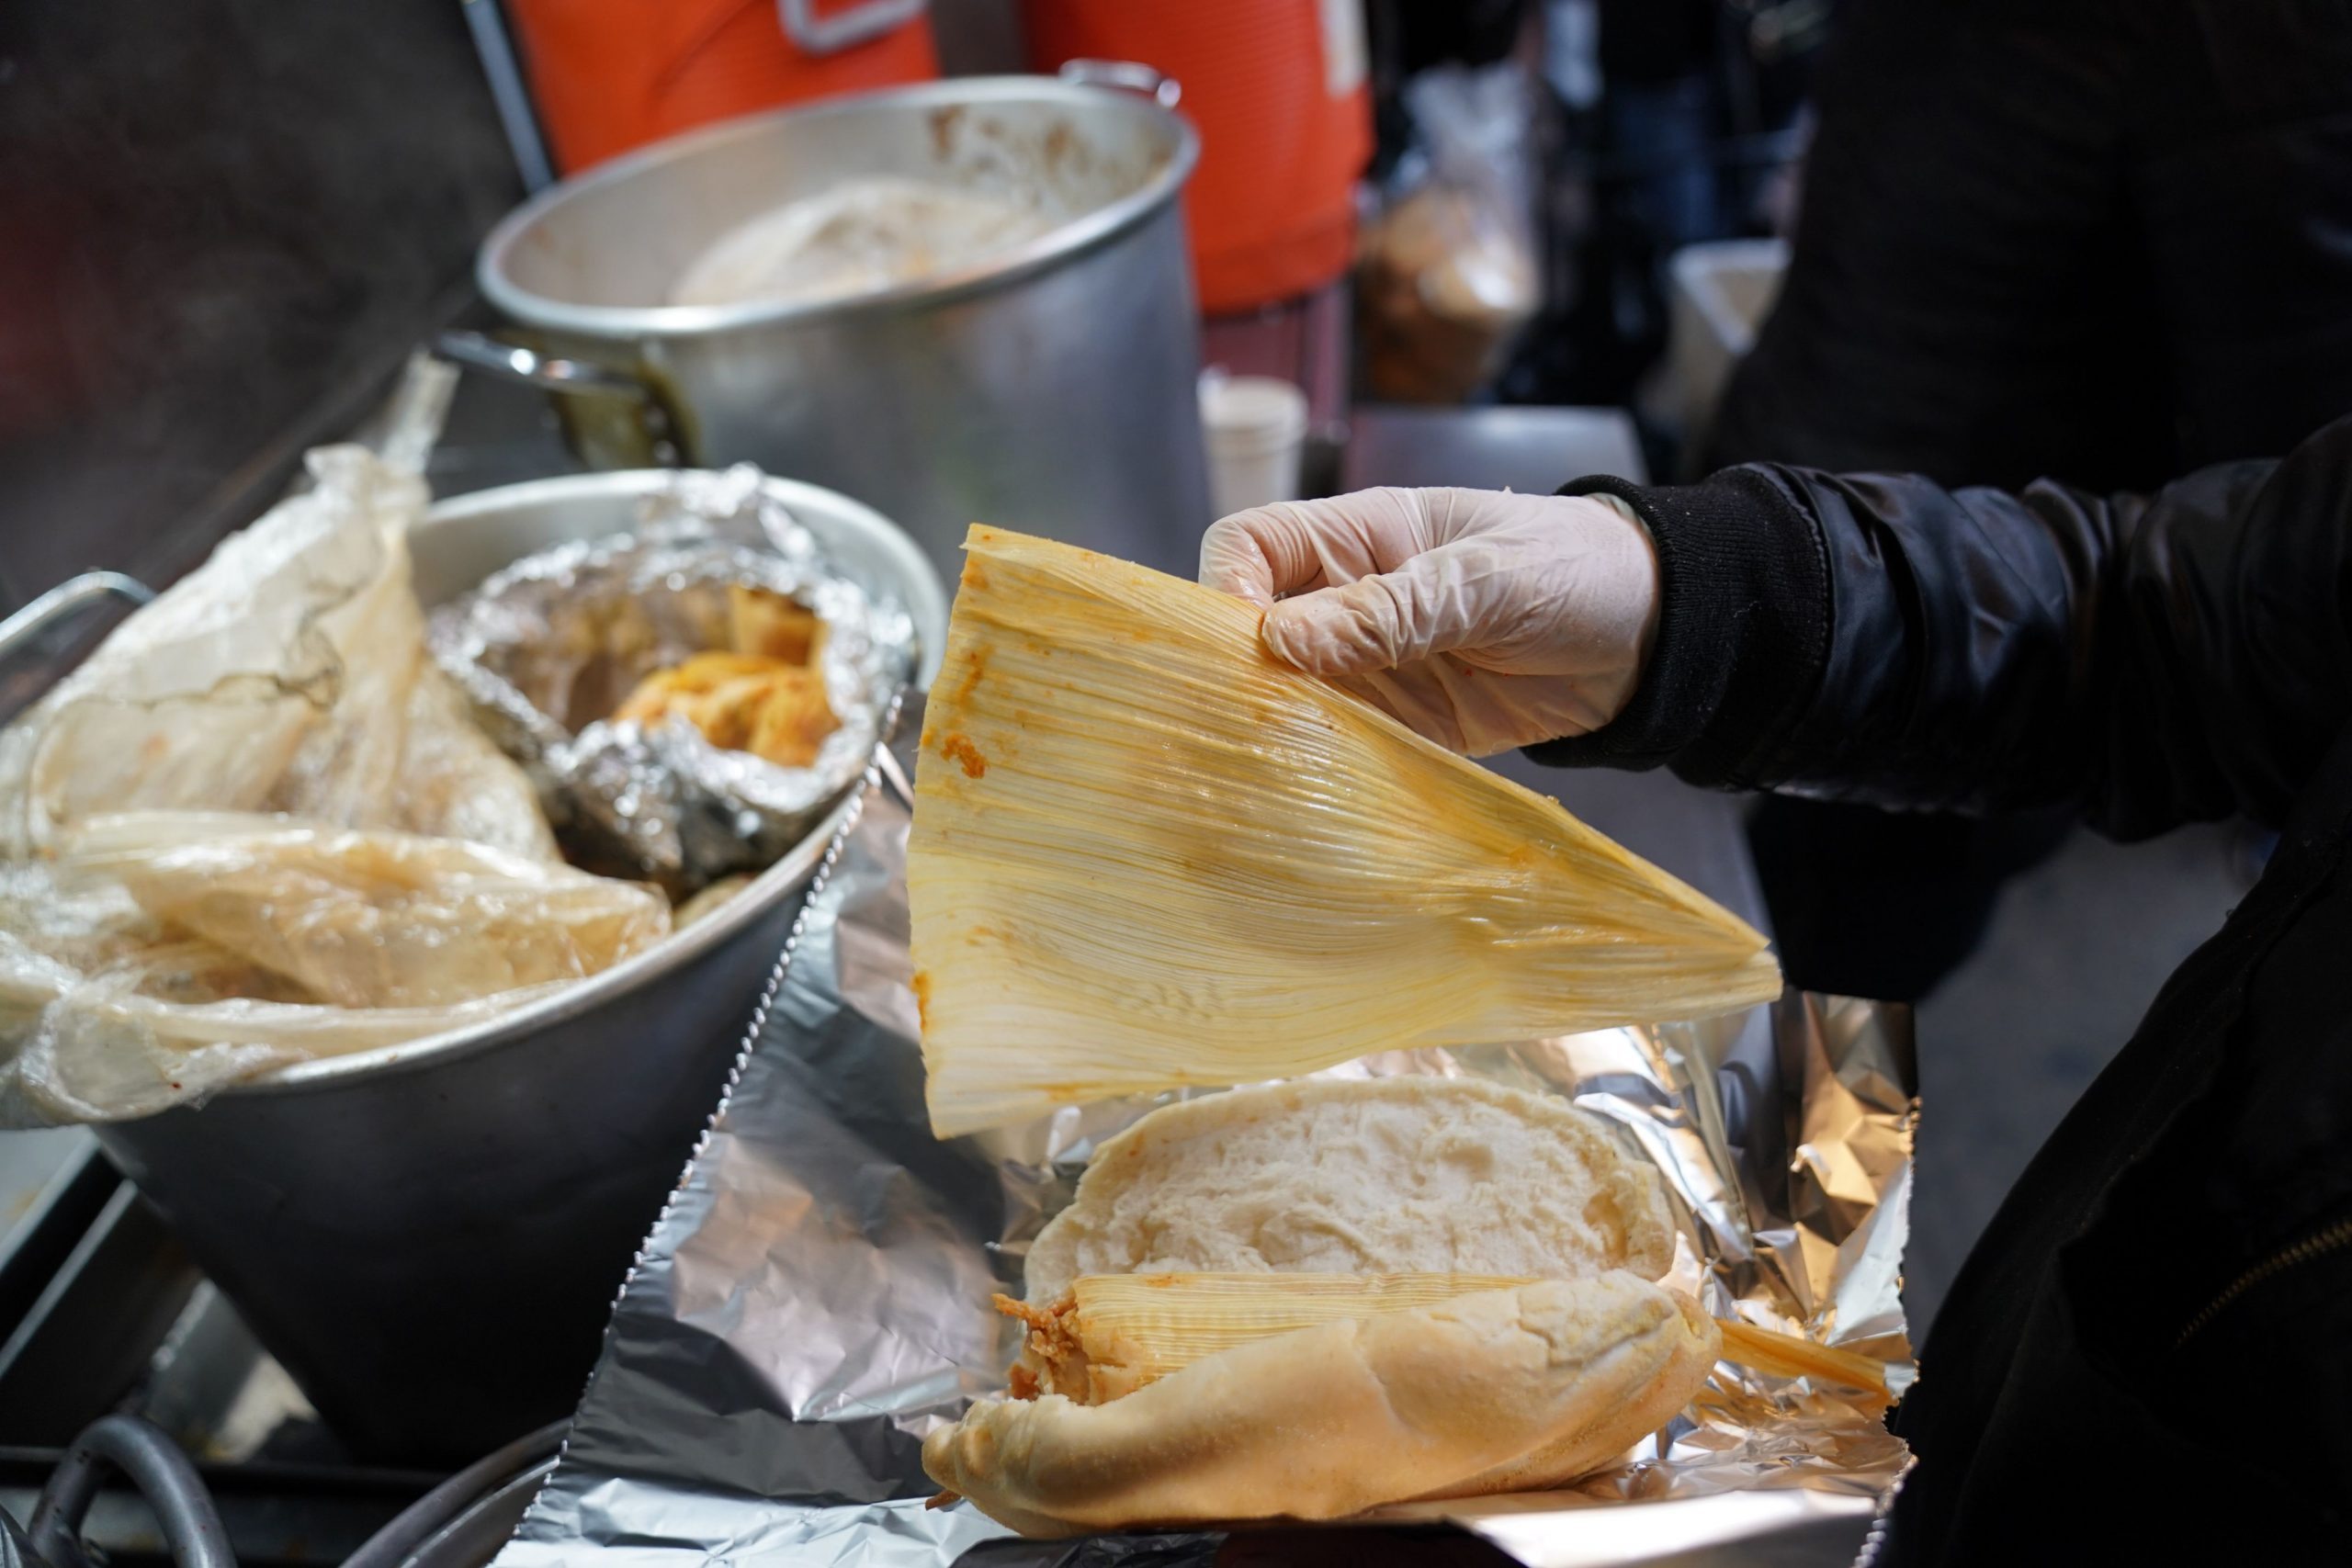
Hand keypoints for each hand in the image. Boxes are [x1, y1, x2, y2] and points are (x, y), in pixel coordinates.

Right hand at [1198, 487, 1659, 755]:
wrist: (1658, 637)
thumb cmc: (1577, 570)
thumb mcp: (1486, 581)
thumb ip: (1389, 610)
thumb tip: (1277, 640)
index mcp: (1360, 537)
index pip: (1251, 547)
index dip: (1225, 589)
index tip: (1239, 647)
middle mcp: (1350, 600)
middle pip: (1252, 630)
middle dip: (1238, 673)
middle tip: (1249, 720)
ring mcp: (1373, 667)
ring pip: (1288, 696)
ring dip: (1279, 728)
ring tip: (1278, 763)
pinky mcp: (1404, 725)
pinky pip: (1341, 747)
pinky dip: (1325, 768)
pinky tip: (1320, 791)